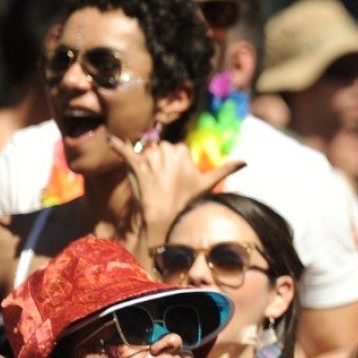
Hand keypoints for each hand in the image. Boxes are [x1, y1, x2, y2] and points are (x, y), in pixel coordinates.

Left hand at [111, 137, 244, 248]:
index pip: (178, 150)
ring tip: (152, 181)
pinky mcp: (134, 164)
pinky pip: (123, 150)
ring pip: (147, 151)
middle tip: (166, 182)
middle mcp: (165, 150)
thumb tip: (246, 162)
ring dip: (148, 161)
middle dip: (163, 161)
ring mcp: (148, 157)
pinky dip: (116, 145)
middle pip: (162, 149)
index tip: (179, 179)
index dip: (177, 164)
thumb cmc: (188, 200)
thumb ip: (226, 169)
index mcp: (182, 151)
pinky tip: (111, 140)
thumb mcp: (209, 183)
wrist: (165, 217)